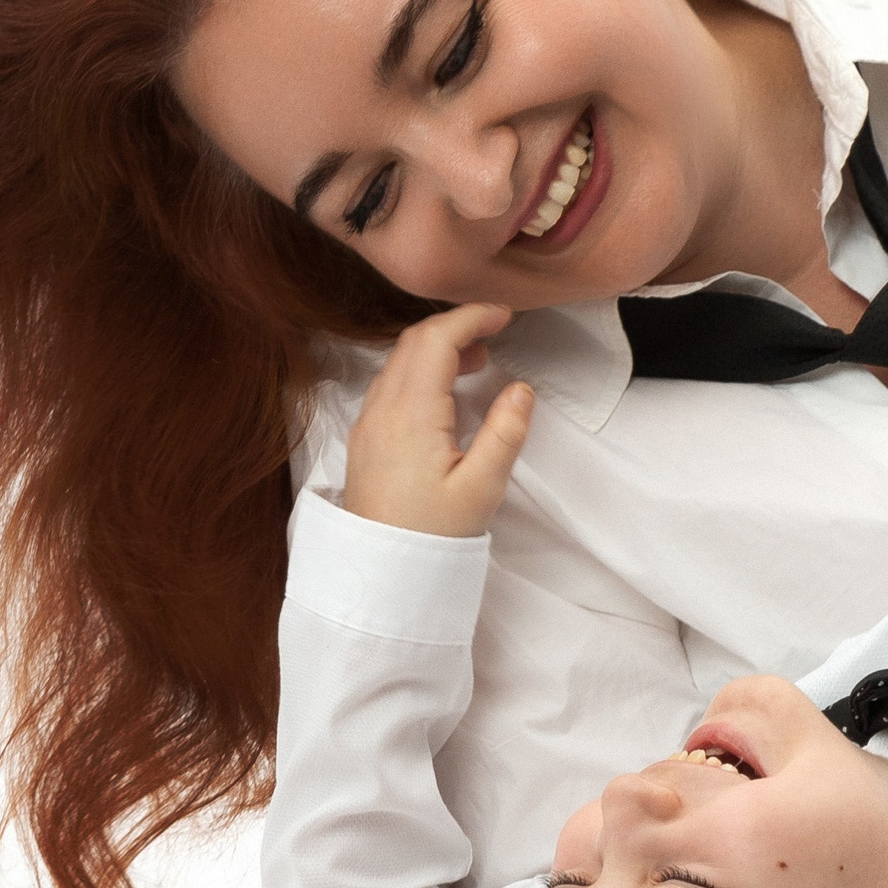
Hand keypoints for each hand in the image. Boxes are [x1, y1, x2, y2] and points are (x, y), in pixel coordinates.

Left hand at [343, 305, 534, 538]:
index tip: (504, 315)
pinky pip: (389, 385)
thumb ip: (504, 432)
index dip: (470, 318)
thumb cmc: (433, 533)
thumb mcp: (482, 488)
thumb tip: (521, 389)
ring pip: (398, 361)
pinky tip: (445, 392)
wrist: (381, 573)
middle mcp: (382, 409)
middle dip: (455, 326)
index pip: (436, 340)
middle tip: (495, 332)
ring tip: (477, 361)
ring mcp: (368, 422)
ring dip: (436, 348)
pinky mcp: (365, 439)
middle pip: (413, 342)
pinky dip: (419, 370)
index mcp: (411, 413)